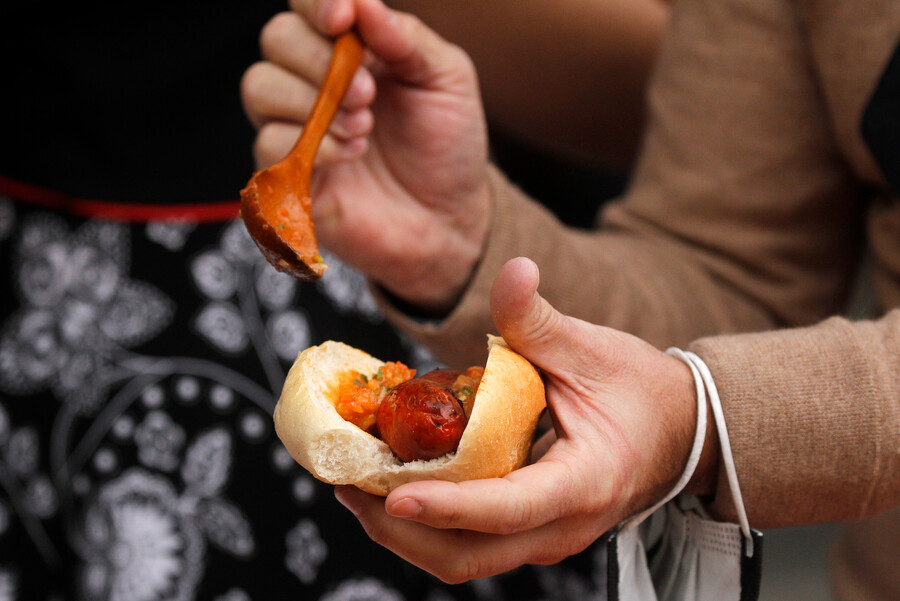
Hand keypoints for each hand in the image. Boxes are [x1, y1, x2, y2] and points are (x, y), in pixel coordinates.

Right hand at [241, 0, 490, 311]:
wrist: (450, 219)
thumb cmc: (447, 146)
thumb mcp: (447, 80)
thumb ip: (407, 38)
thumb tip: (362, 3)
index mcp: (351, 48)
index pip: (307, 6)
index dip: (316, 3)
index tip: (342, 19)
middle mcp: (315, 81)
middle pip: (277, 39)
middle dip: (319, 60)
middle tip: (368, 94)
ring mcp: (296, 127)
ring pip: (259, 86)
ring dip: (312, 102)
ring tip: (364, 127)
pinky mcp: (287, 175)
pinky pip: (267, 144)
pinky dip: (312, 145)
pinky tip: (351, 155)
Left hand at [333, 257, 716, 582]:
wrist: (680, 430)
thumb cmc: (640, 390)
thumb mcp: (592, 349)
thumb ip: (540, 318)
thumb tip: (513, 268)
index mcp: (583, 484)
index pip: (508, 509)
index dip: (448, 506)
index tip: (394, 494)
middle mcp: (561, 527)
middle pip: (468, 556)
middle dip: (399, 530)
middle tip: (344, 483)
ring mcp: (544, 535)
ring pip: (462, 558)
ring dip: (402, 531)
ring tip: (352, 483)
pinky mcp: (529, 529)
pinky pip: (469, 542)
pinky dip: (425, 520)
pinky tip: (391, 479)